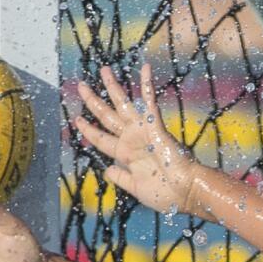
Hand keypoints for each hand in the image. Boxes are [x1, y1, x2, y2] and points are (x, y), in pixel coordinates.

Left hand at [75, 64, 201, 216]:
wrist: (186, 191)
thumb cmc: (164, 194)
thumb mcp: (136, 188)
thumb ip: (121, 178)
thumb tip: (107, 170)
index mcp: (126, 154)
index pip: (101, 137)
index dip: (87, 129)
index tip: (76, 119)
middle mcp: (131, 138)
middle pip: (106, 116)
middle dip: (93, 100)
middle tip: (81, 85)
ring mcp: (143, 130)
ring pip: (123, 103)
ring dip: (112, 87)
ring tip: (103, 70)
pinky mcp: (155, 125)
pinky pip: (150, 100)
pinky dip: (146, 84)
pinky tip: (145, 67)